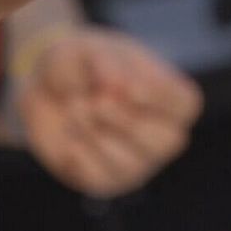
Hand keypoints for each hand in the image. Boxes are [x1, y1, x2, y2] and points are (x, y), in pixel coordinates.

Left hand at [17, 28, 202, 198]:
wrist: (44, 88)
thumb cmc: (79, 66)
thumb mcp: (85, 50)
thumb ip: (104, 62)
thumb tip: (117, 87)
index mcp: (169, 98)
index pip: (185, 104)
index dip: (159, 97)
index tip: (127, 86)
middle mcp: (161, 135)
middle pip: (167, 140)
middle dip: (124, 119)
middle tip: (95, 101)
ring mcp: (137, 163)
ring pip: (130, 163)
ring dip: (94, 133)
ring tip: (74, 110)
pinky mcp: (106, 181)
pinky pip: (99, 177)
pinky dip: (78, 153)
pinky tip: (70, 136)